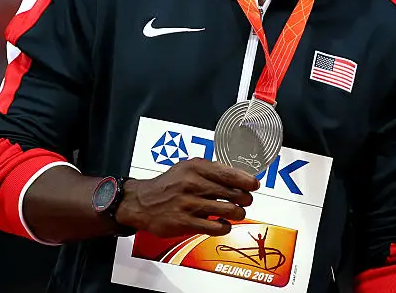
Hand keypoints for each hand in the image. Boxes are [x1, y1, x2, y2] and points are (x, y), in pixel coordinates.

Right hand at [115, 158, 259, 237]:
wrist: (141, 202)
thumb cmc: (168, 185)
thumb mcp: (187, 168)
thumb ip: (211, 170)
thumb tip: (238, 176)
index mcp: (195, 168)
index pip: (229, 173)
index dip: (246, 180)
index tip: (254, 185)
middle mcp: (193, 184)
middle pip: (232, 193)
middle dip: (244, 198)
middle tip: (246, 201)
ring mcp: (189, 204)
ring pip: (227, 210)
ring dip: (238, 213)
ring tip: (237, 213)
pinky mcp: (185, 223)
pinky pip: (215, 227)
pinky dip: (225, 227)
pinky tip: (224, 224)